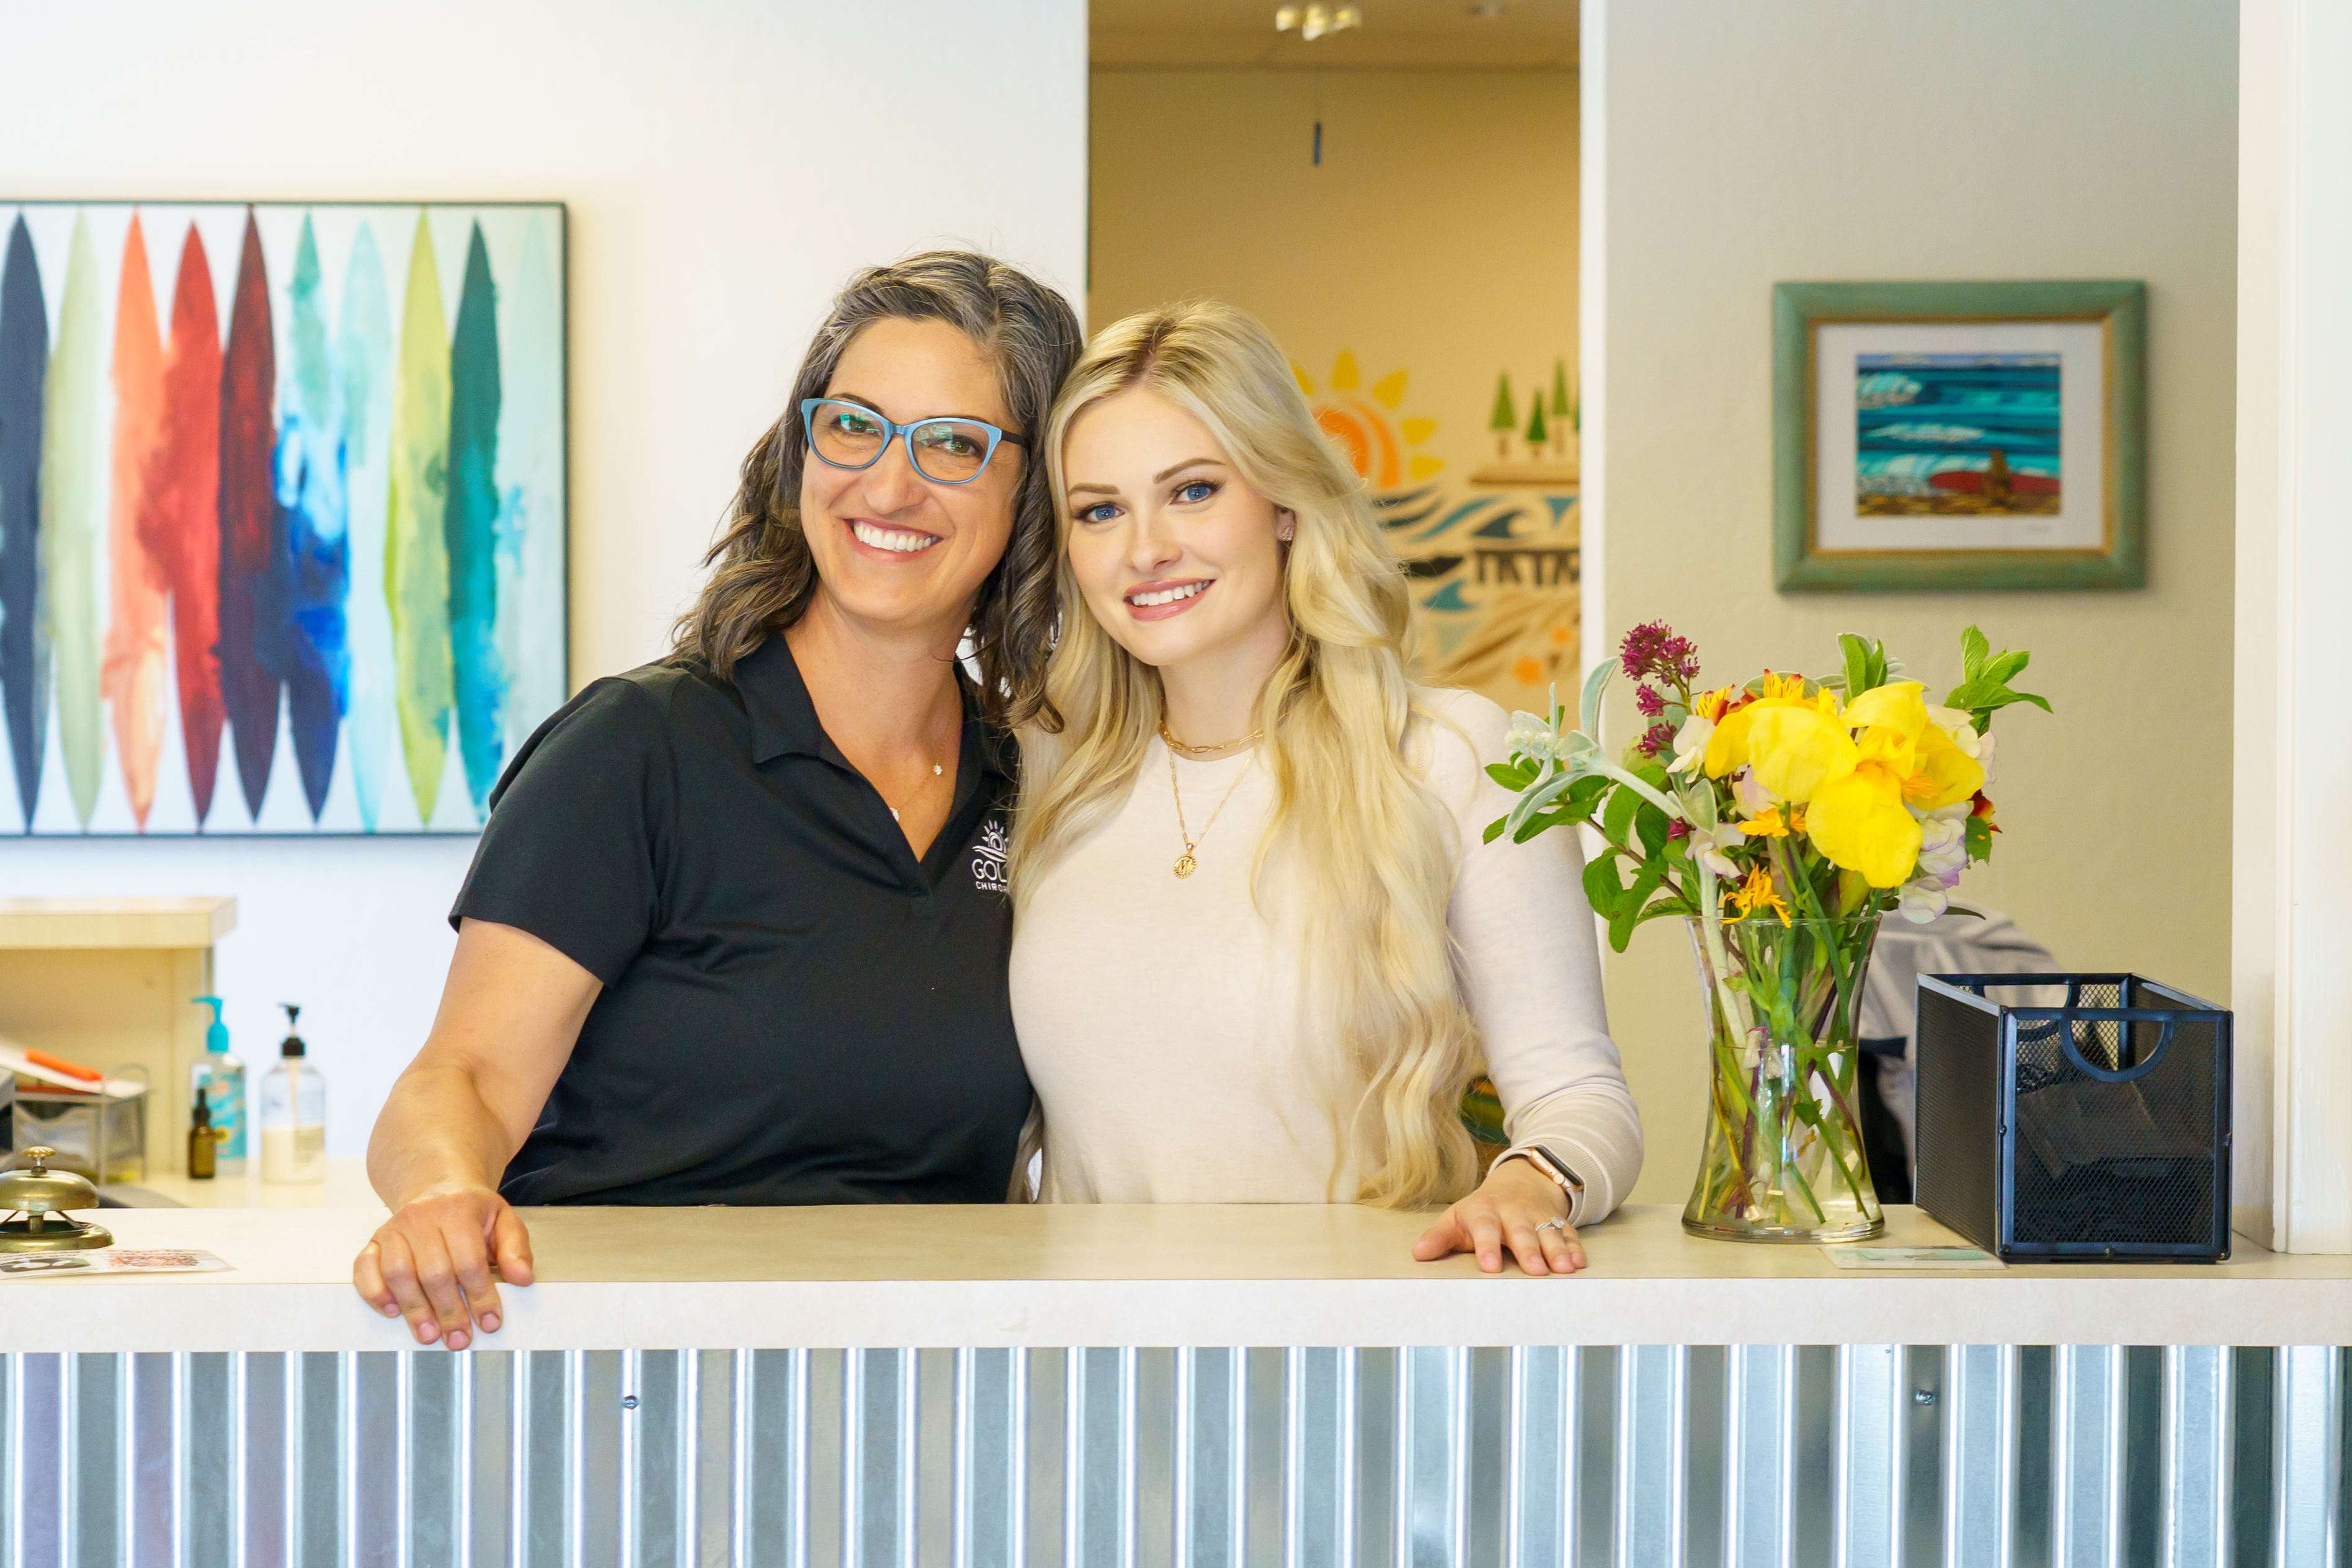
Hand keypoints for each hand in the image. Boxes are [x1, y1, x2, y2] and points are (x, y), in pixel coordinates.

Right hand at [353, 1182, 534, 1349]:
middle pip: (433, 1272)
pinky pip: (365, 1268)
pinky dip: (375, 1293)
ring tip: (430, 1335)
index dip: (480, 1296)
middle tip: (459, 1339)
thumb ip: (516, 1249)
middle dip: (448, 1311)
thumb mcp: (504, 1221)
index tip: (490, 1323)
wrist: (439, 1188)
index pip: (469, 1261)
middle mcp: (421, 1217)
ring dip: (414, 1310)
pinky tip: (392, 1312)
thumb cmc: (472, 1212)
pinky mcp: (374, 1241)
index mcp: (458, 1210)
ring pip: (399, 1274)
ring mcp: (393, 1228)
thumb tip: (522, 1279)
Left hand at [1411, 1156, 1584, 1274]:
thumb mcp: (1456, 1219)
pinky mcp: (1557, 1221)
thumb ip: (1439, 1237)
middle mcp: (1513, 1212)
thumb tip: (1418, 1254)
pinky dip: (1575, 1247)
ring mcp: (1538, 1215)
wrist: (1519, 1182)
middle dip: (1529, 1250)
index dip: (1487, 1246)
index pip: (1485, 1228)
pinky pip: (1568, 1233)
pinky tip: (1579, 1263)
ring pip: (1548, 1232)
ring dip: (1557, 1250)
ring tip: (1564, 1269)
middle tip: (1535, 1271)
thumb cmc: (1481, 1210)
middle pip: (1522, 1230)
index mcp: (1484, 1211)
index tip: (1489, 1267)